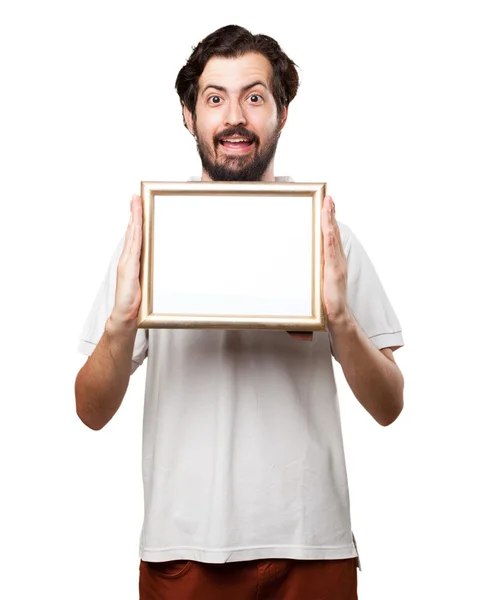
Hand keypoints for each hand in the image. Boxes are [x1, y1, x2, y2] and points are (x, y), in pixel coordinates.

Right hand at [110, 194, 142, 326]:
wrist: (126, 314)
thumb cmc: (135, 301)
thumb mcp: (145, 281)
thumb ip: (149, 270)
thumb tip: (157, 262)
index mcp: (132, 260)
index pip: (134, 235)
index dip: (135, 219)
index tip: (137, 205)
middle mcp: (127, 258)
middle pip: (132, 231)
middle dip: (134, 213)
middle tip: (136, 196)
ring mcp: (127, 262)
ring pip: (132, 235)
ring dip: (134, 218)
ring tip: (135, 203)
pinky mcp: (129, 268)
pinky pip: (133, 247)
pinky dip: (135, 234)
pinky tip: (137, 224)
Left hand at [321, 195, 350, 327]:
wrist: (336, 318)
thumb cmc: (325, 305)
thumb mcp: (316, 285)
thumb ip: (311, 275)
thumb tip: (298, 268)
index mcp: (333, 262)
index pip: (331, 237)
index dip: (329, 221)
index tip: (326, 206)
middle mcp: (337, 260)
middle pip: (333, 232)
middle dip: (331, 214)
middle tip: (328, 197)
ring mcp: (336, 265)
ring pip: (332, 236)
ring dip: (330, 219)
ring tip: (328, 204)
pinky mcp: (333, 271)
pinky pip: (331, 250)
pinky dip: (330, 235)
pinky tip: (327, 225)